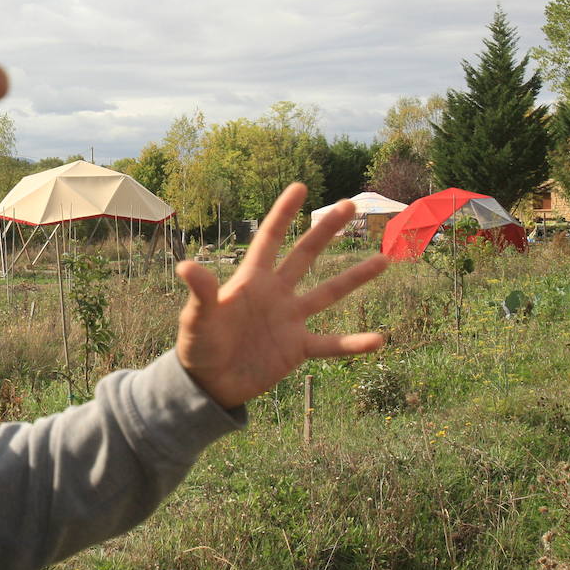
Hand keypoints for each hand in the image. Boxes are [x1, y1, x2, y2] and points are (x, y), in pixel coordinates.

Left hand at [174, 183, 387, 409]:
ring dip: (355, 277)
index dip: (283, 213)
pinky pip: (331, 344)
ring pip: (328, 293)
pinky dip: (353, 343)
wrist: (209, 383)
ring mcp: (290, 319)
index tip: (300, 186)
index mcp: (251, 280)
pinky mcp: (298, 348)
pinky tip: (379, 340)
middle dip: (326, 230)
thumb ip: (200, 293)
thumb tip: (185, 267)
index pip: (270, 239)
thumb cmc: (198, 346)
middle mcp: (276, 294)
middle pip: (305, 255)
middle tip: (350, 204)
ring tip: (384, 259)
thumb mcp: (197, 319)